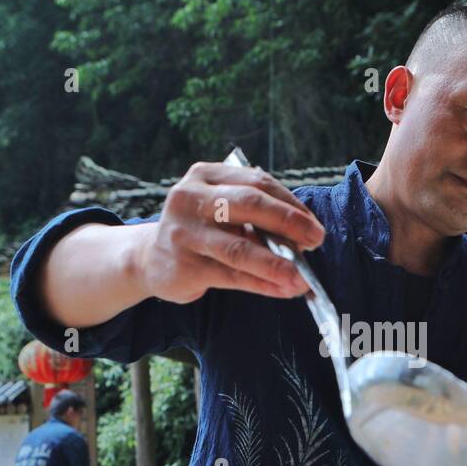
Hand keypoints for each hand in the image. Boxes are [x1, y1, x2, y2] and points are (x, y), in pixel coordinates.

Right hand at [136, 161, 325, 303]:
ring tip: (302, 279)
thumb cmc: (200, 232)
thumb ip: (256, 217)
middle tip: (316, 241)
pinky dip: (261, 284)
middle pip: (249, 205)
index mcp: (205, 175)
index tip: (315, 226)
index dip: (291, 205)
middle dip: (288, 223)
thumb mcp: (223, 211)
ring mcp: (183, 233)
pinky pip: (231, 276)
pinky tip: (282, 290)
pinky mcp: (183, 266)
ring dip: (277, 264)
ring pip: (239, 247)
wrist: (149, 260)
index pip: (257, 183)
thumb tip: (303, 238)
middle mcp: (190, 198)